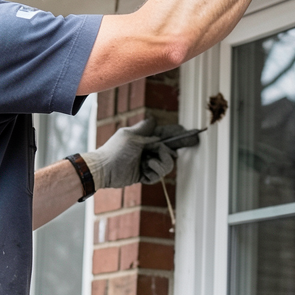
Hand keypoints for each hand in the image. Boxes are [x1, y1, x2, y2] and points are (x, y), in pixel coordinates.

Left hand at [81, 119, 198, 189]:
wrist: (103, 170)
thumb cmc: (115, 151)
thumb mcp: (130, 136)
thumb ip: (146, 130)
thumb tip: (154, 119)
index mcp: (145, 138)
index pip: (165, 134)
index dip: (178, 135)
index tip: (191, 134)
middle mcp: (147, 149)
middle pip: (169, 151)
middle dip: (168, 154)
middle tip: (158, 155)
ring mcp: (147, 162)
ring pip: (166, 164)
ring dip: (160, 165)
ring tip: (147, 163)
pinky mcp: (145, 175)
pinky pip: (158, 175)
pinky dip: (153, 174)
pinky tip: (143, 172)